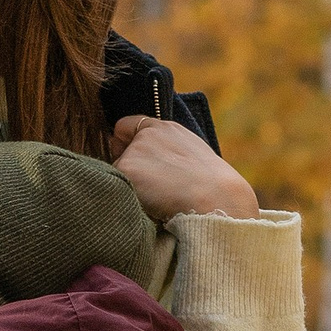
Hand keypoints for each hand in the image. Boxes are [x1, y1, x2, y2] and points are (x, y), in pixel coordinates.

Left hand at [110, 114, 258, 221]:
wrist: (215, 198)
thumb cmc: (212, 187)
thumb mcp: (192, 157)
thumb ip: (168, 153)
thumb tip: (152, 167)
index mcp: (164, 129)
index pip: (126, 127)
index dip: (124, 143)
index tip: (130, 158)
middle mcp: (146, 135)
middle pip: (119, 153)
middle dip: (129, 168)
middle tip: (154, 187)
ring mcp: (134, 151)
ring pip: (117, 173)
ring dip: (130, 186)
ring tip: (158, 199)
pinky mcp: (125, 168)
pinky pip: (115, 188)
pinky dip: (127, 198)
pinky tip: (149, 204)